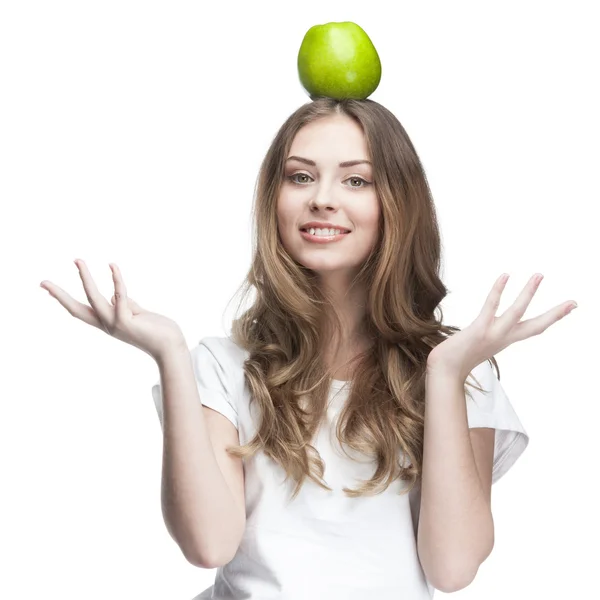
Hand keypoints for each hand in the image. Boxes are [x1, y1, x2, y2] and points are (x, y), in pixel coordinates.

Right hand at [40, 259, 186, 361]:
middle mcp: (107, 325)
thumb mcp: (136, 314)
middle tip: (42, 282)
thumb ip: (125, 304)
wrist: (171, 346)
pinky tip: (112, 266)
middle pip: (77, 309)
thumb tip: (115, 293)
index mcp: (107, 323)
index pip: (80, 311)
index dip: (63, 299)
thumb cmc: (157, 330)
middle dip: (59, 295)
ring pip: (94, 298)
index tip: (46, 288)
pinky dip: (116, 281)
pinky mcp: (127, 322)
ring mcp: (115, 324)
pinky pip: (120, 296)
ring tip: (77, 261)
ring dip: (85, 278)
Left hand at [427, 273, 577, 380]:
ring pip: (517, 312)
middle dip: (555, 314)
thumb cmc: (457, 358)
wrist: (444, 371)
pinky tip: (505, 276)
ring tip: (539, 275)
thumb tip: (487, 327)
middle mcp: (503, 338)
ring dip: (528, 293)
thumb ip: (487, 335)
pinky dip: (498, 291)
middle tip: (574, 302)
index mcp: (505, 340)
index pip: (533, 328)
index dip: (552, 318)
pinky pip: (491, 306)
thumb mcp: (479, 344)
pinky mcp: (478, 330)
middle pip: (536, 326)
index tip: (569, 307)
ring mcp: (492, 334)